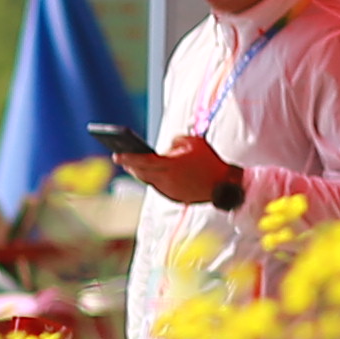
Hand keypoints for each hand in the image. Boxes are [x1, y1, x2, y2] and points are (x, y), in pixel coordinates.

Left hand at [120, 133, 245, 208]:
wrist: (223, 184)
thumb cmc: (209, 161)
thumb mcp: (194, 142)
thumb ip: (176, 141)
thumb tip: (167, 147)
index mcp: (169, 165)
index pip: (142, 161)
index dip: (128, 158)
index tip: (116, 155)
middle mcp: (166, 179)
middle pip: (141, 173)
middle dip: (131, 165)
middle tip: (121, 158)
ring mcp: (169, 190)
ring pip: (149, 181)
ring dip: (142, 172)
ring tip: (133, 165)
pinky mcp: (174, 197)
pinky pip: (159, 187)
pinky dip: (155, 179)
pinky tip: (151, 173)